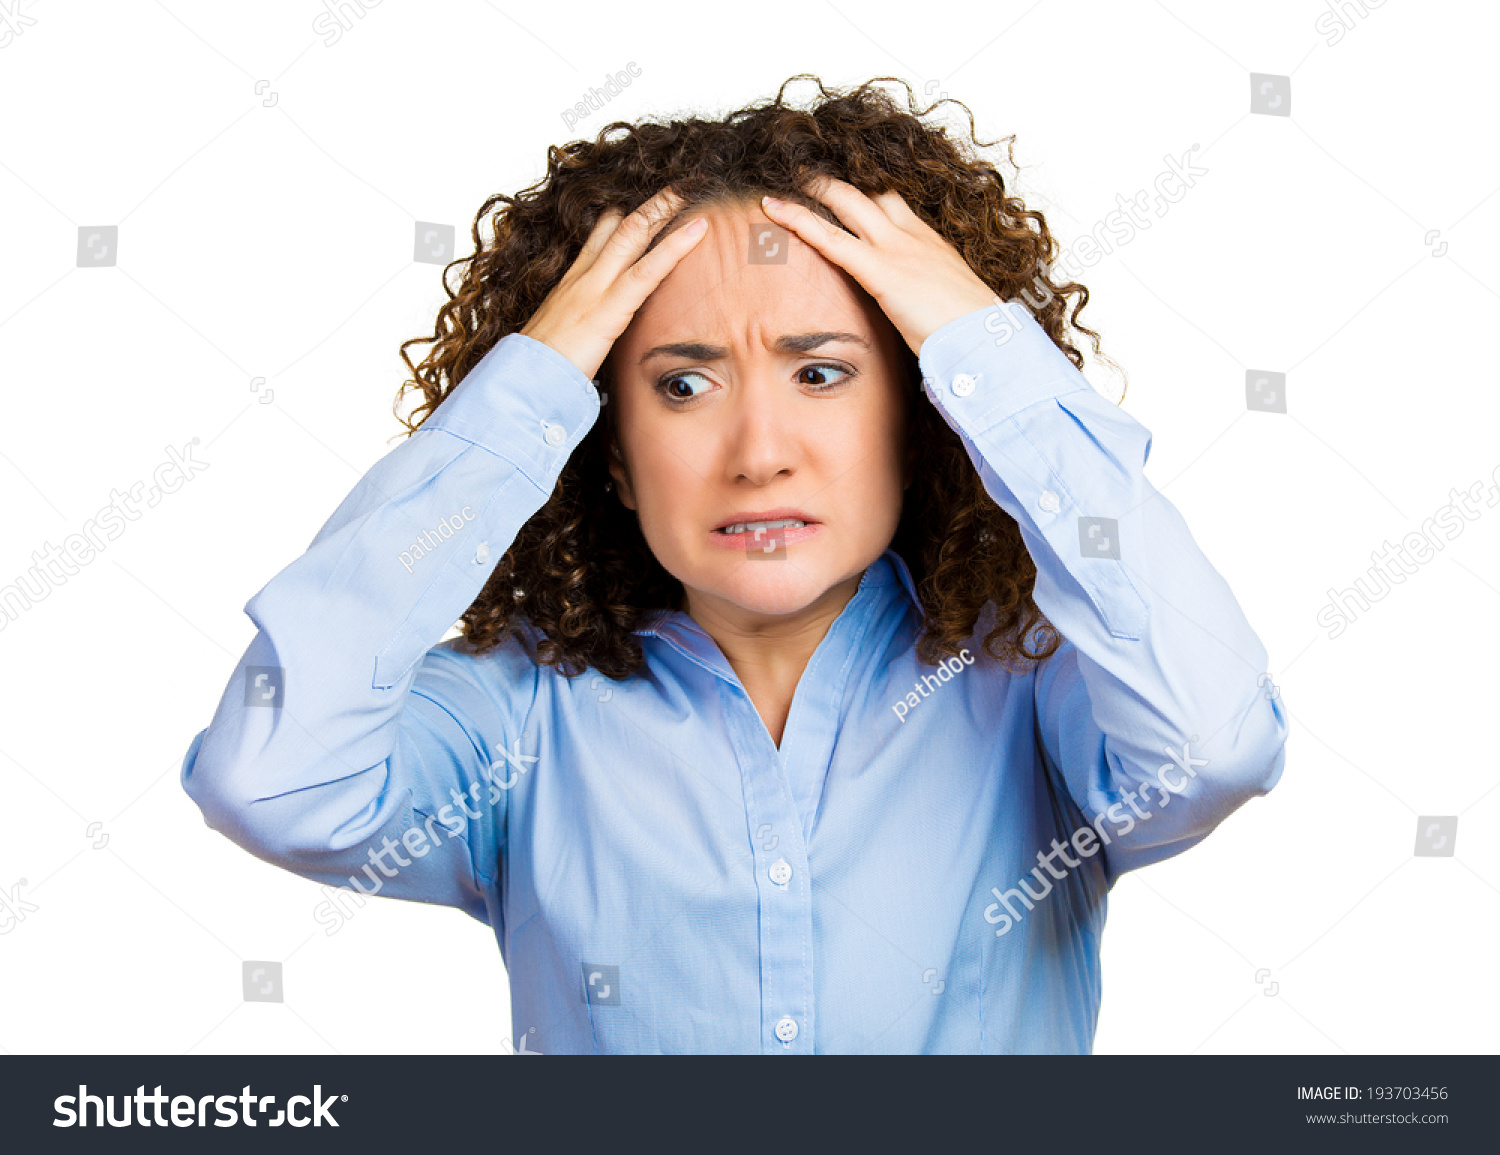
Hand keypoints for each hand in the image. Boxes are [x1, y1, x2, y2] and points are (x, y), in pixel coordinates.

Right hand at [519, 186, 709, 380]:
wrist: (522, 381)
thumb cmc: (540, 367)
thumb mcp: (562, 336)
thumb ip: (581, 324)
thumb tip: (594, 330)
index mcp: (572, 282)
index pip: (599, 236)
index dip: (622, 215)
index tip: (644, 201)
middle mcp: (583, 276)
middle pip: (619, 225)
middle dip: (649, 202)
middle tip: (676, 184)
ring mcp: (596, 287)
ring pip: (634, 235)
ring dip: (664, 209)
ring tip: (691, 190)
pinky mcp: (610, 308)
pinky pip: (648, 270)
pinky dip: (676, 246)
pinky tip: (699, 229)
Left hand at [758, 176, 997, 356]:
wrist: (984, 338)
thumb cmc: (969, 330)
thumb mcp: (945, 301)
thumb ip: (924, 293)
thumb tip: (912, 307)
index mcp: (929, 240)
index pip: (891, 201)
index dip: (865, 188)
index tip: (843, 181)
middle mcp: (911, 234)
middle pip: (867, 191)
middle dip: (834, 178)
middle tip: (806, 168)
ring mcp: (895, 248)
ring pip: (845, 201)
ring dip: (812, 186)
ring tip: (782, 179)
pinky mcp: (880, 270)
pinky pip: (830, 237)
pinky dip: (798, 220)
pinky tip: (774, 209)